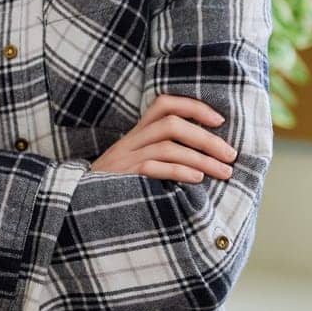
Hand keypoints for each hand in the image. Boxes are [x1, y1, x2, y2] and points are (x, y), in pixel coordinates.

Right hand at [90, 93, 236, 183]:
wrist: (80, 207)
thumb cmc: (119, 188)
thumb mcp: (138, 165)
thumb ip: (163, 155)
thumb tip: (207, 155)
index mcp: (136, 134)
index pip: (164, 104)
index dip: (193, 106)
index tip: (219, 121)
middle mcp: (130, 141)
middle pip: (172, 124)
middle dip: (206, 138)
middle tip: (231, 155)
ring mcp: (125, 159)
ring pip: (168, 146)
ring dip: (202, 158)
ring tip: (224, 172)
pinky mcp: (123, 178)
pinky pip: (155, 168)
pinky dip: (180, 171)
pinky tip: (198, 180)